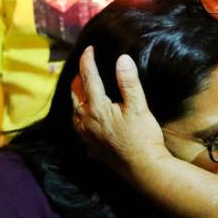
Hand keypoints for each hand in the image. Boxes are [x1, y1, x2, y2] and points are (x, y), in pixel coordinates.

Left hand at [72, 48, 171, 179]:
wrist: (143, 169)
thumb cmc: (142, 136)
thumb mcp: (138, 106)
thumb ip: (128, 82)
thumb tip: (122, 59)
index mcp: (96, 107)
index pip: (88, 78)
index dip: (87, 61)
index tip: (89, 49)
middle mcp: (85, 121)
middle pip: (75, 94)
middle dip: (78, 78)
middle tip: (84, 67)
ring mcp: (85, 136)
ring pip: (74, 111)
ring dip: (77, 98)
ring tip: (83, 89)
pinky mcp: (90, 148)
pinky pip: (79, 127)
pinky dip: (80, 115)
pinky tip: (87, 117)